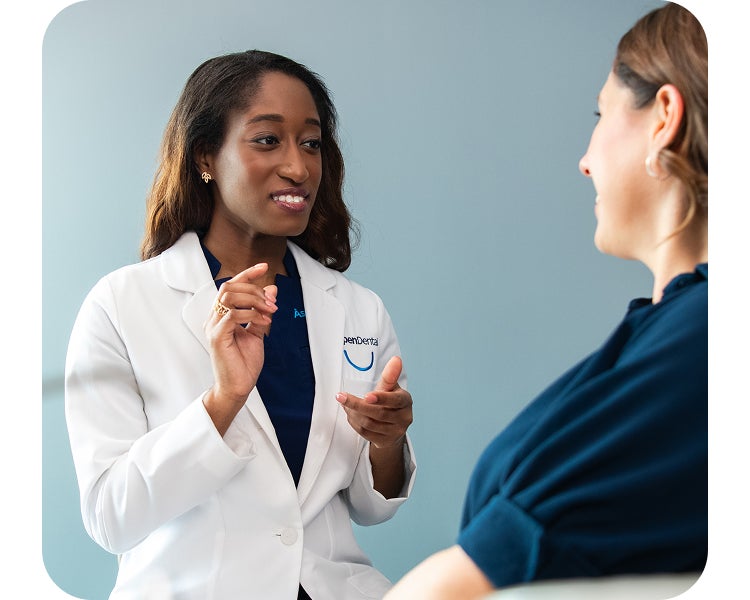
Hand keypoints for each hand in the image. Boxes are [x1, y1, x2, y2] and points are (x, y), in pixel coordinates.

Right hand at [203, 263, 276, 433]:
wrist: (239, 386)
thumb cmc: (244, 363)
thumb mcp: (258, 331)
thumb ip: (261, 311)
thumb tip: (271, 290)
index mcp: (222, 315)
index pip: (231, 286)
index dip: (247, 274)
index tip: (264, 267)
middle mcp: (214, 318)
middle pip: (229, 287)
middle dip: (254, 289)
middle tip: (272, 303)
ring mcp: (213, 326)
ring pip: (229, 297)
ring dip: (254, 300)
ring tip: (269, 311)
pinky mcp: (216, 337)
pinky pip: (232, 315)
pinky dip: (251, 314)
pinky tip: (263, 322)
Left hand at [336, 356, 411, 448]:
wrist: (394, 424)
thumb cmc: (390, 400)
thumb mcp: (390, 387)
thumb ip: (390, 375)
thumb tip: (396, 359)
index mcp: (406, 402)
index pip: (395, 400)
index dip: (381, 398)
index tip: (366, 396)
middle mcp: (403, 418)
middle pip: (378, 413)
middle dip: (357, 405)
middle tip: (341, 396)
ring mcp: (395, 432)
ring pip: (369, 424)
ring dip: (353, 413)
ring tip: (344, 403)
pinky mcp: (384, 441)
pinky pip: (365, 433)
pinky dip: (354, 422)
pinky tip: (349, 413)